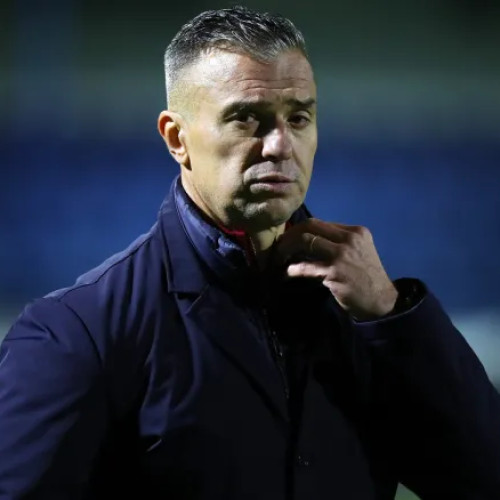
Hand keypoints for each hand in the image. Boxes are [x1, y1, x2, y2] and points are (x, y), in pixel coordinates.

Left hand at [275, 218, 397, 319]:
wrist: (381, 301)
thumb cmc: (366, 277)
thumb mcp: (357, 252)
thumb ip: (337, 243)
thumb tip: (306, 240)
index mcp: (355, 231)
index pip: (318, 222)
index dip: (298, 229)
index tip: (288, 239)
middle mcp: (349, 239)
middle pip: (309, 226)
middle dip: (290, 235)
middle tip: (279, 246)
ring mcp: (342, 254)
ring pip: (306, 241)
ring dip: (287, 249)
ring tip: (279, 258)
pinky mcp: (334, 272)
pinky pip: (305, 267)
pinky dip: (292, 269)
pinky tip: (287, 273)